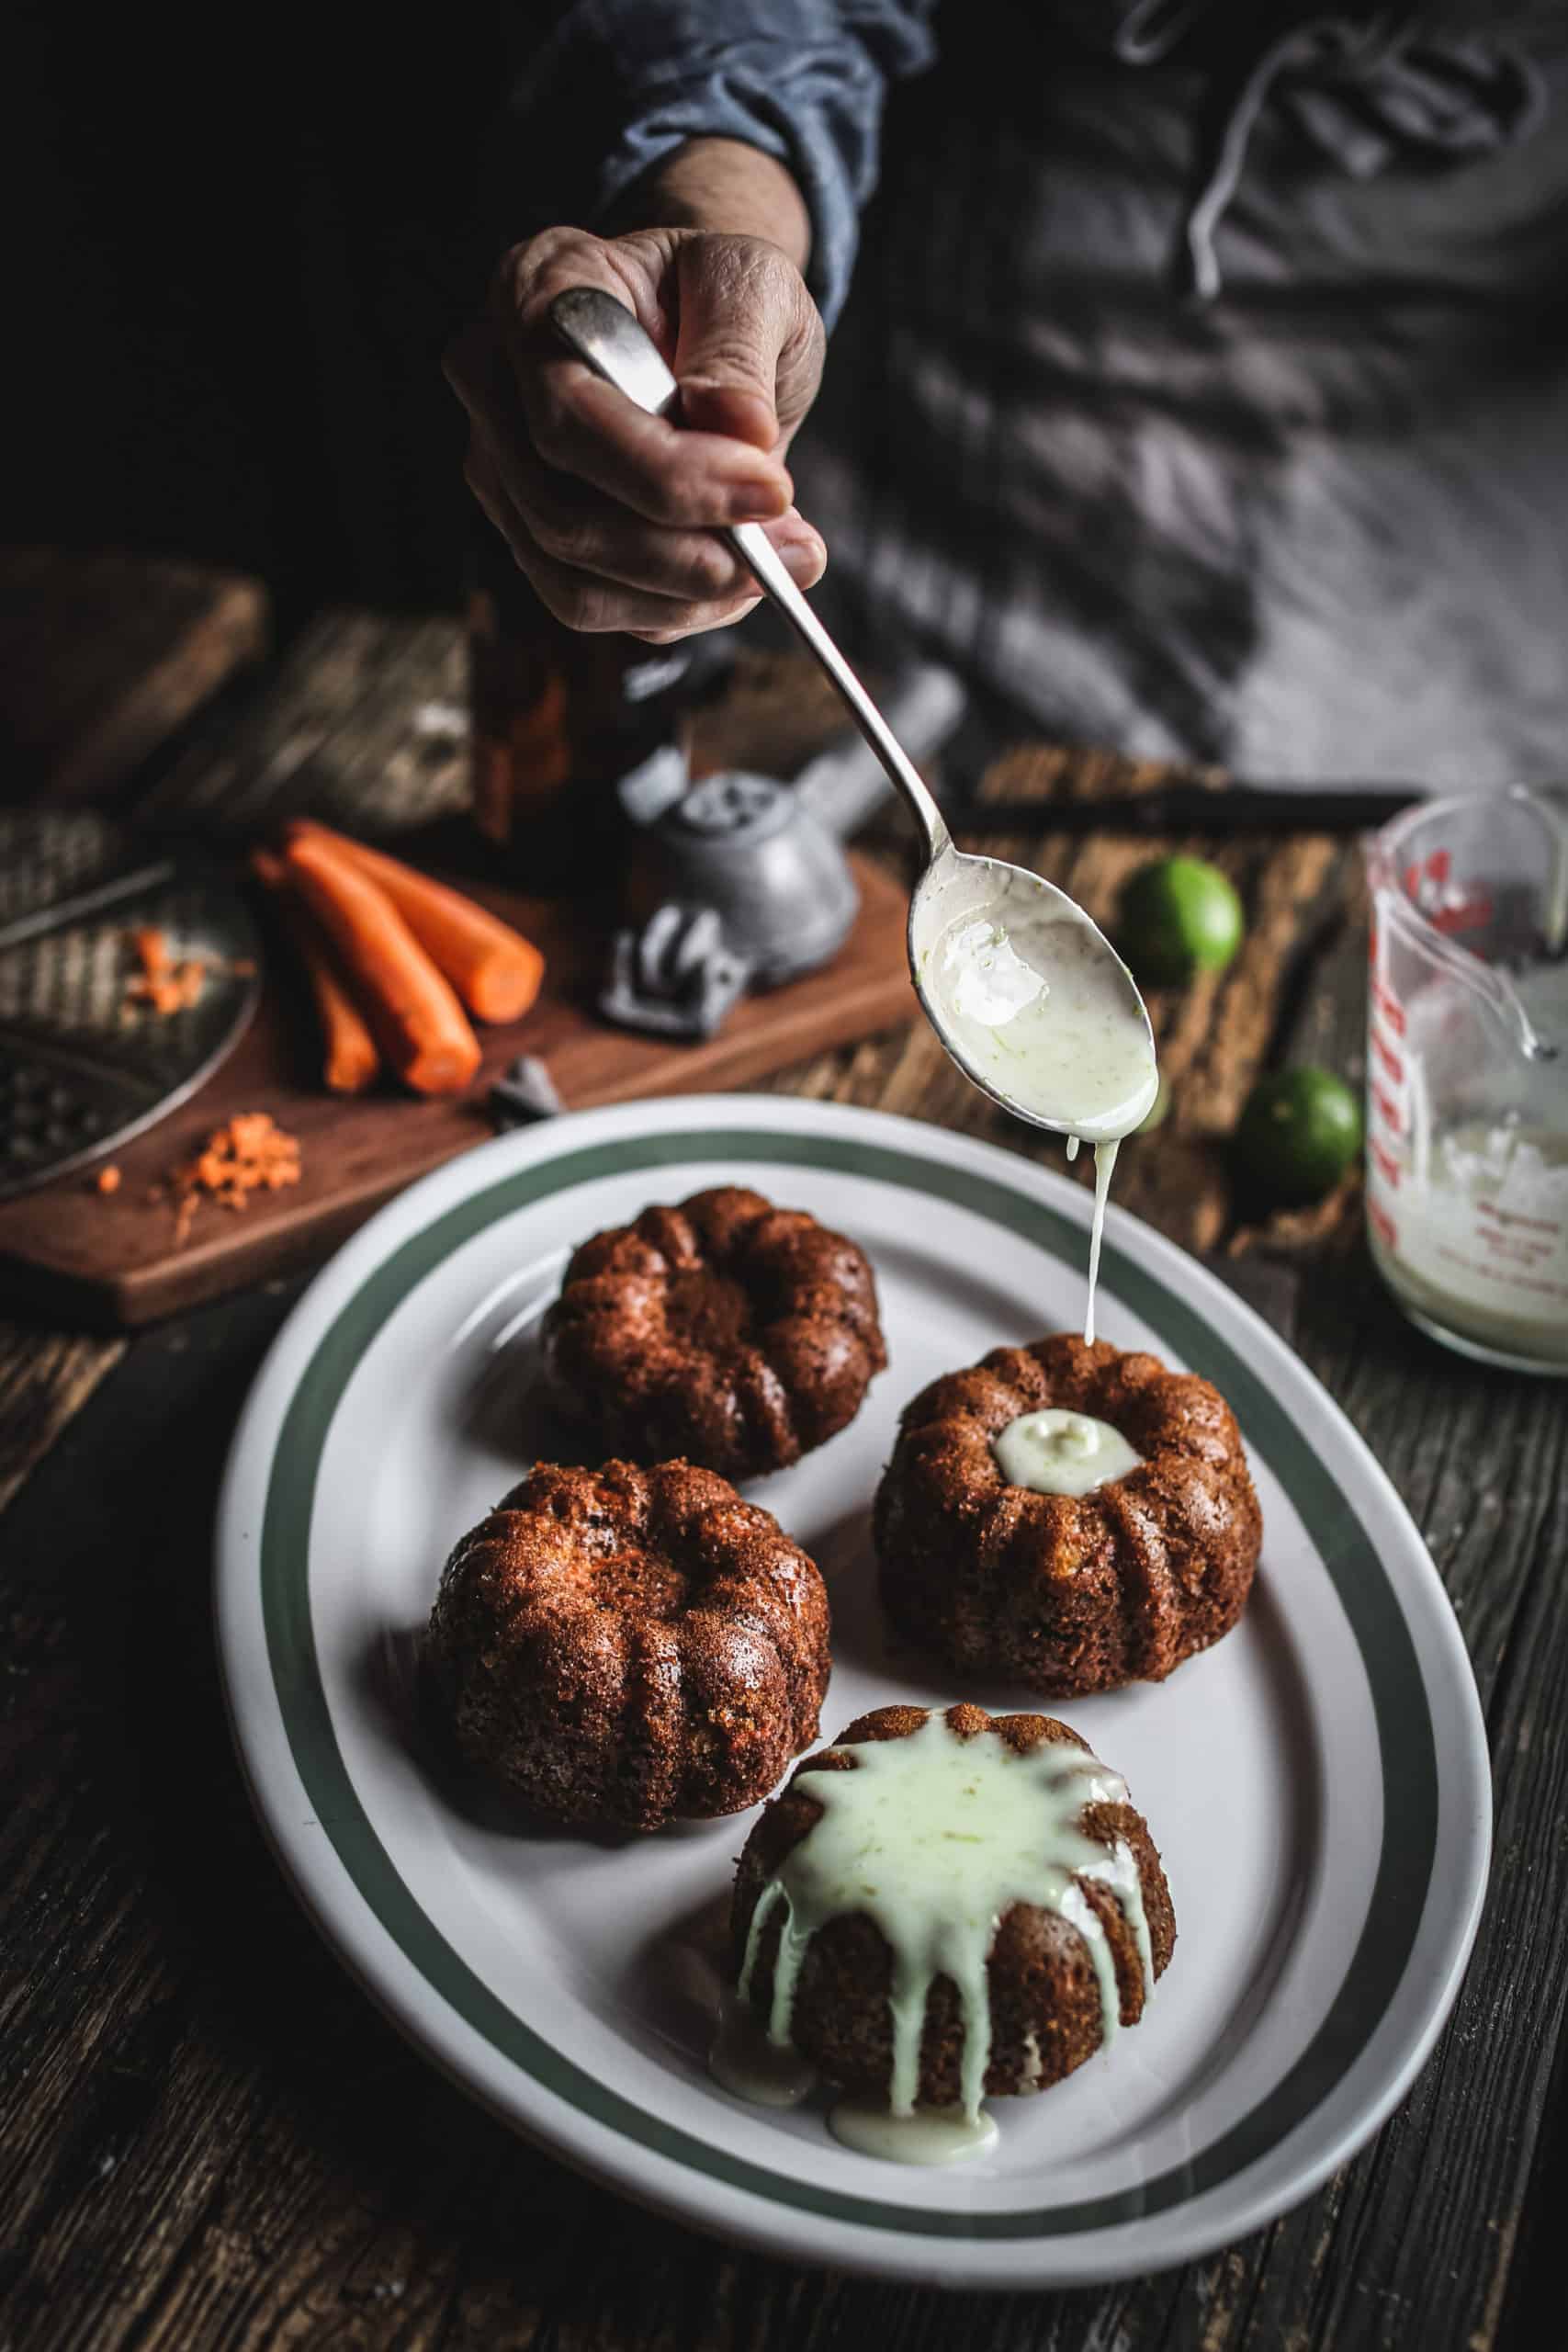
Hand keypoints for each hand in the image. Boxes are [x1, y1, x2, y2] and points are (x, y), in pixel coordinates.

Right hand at [445, 224, 826, 642]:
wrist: (703, 329)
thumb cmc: (718, 296)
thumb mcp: (751, 282)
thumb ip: (739, 346)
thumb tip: (741, 429)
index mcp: (530, 294)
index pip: (567, 417)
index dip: (668, 477)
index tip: (772, 491)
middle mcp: (492, 387)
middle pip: (563, 518)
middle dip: (690, 555)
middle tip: (799, 549)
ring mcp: (500, 471)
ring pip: (576, 583)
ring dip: (691, 594)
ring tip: (785, 559)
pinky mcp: (530, 537)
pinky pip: (596, 608)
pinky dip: (680, 608)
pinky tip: (743, 572)